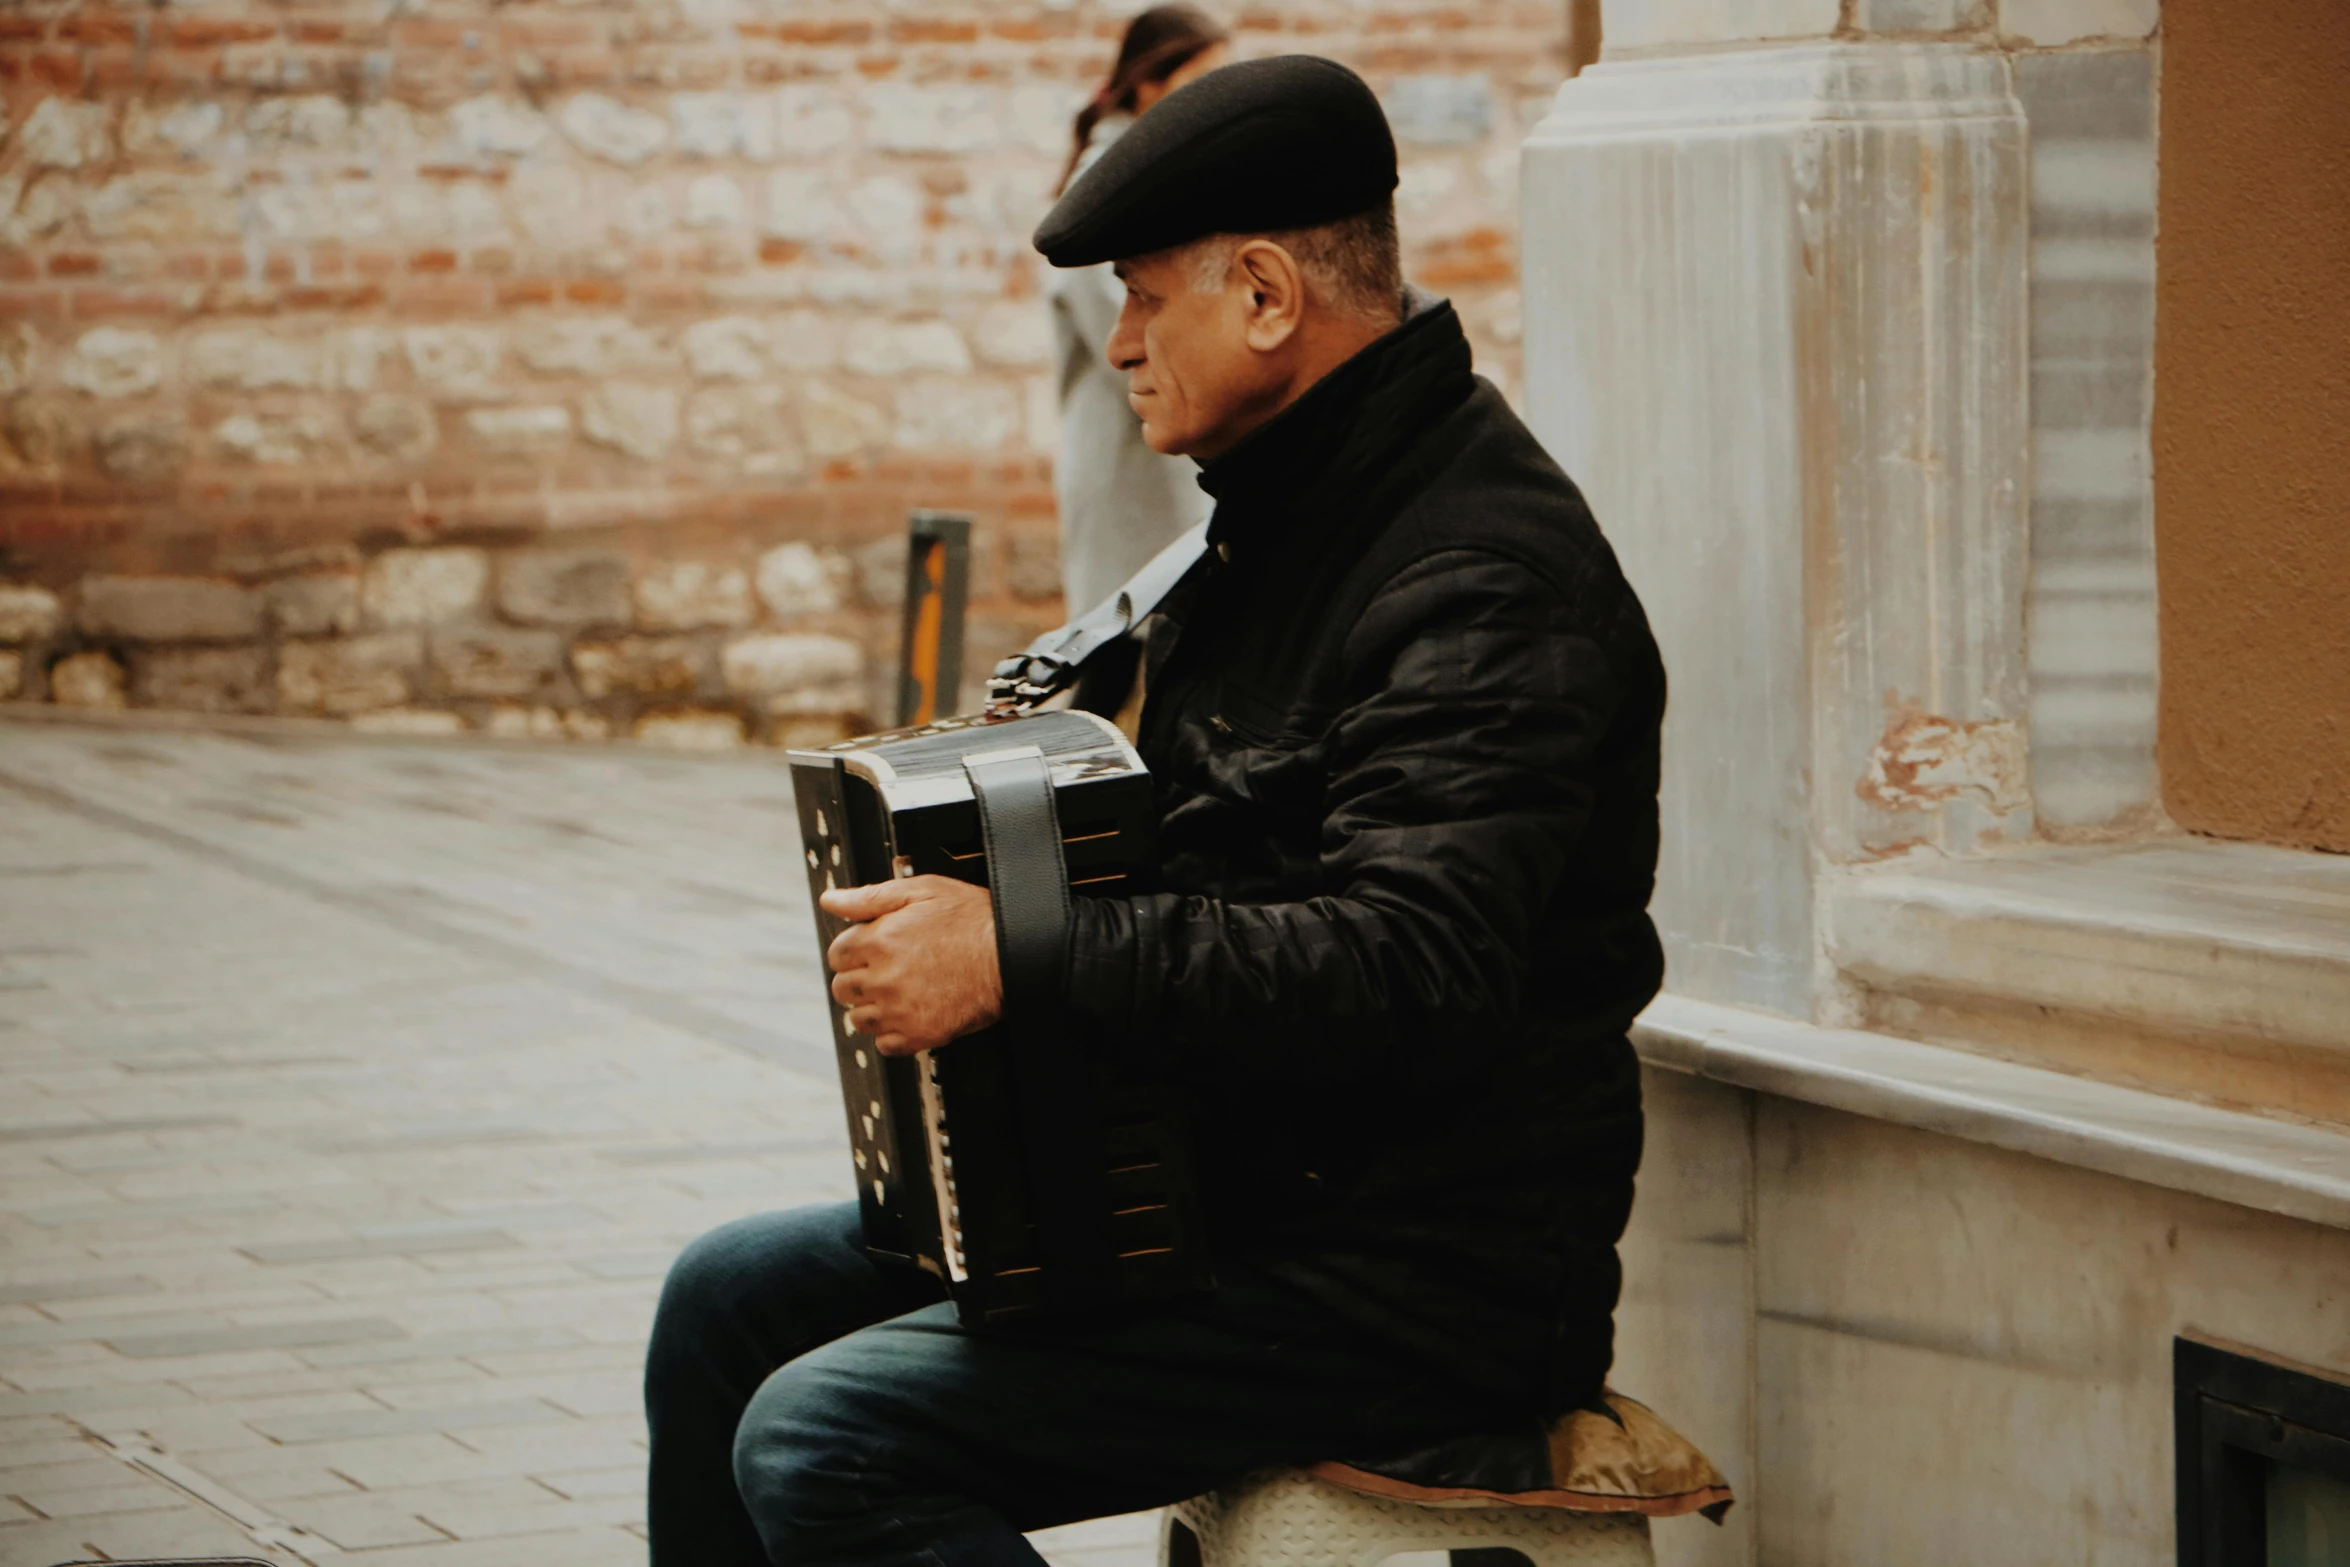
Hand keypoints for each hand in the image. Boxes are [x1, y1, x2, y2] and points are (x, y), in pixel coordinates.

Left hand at [821, 876, 1000, 1056]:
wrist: (1012, 954)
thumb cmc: (973, 920)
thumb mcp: (921, 890)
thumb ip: (869, 897)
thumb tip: (831, 900)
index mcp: (878, 940)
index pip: (836, 955)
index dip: (853, 950)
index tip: (869, 951)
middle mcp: (883, 978)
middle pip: (843, 989)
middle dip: (858, 979)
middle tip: (884, 972)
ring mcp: (900, 1010)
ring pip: (859, 1020)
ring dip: (872, 1008)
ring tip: (897, 995)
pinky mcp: (920, 1034)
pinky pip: (885, 1045)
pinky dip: (892, 1034)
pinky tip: (909, 1015)